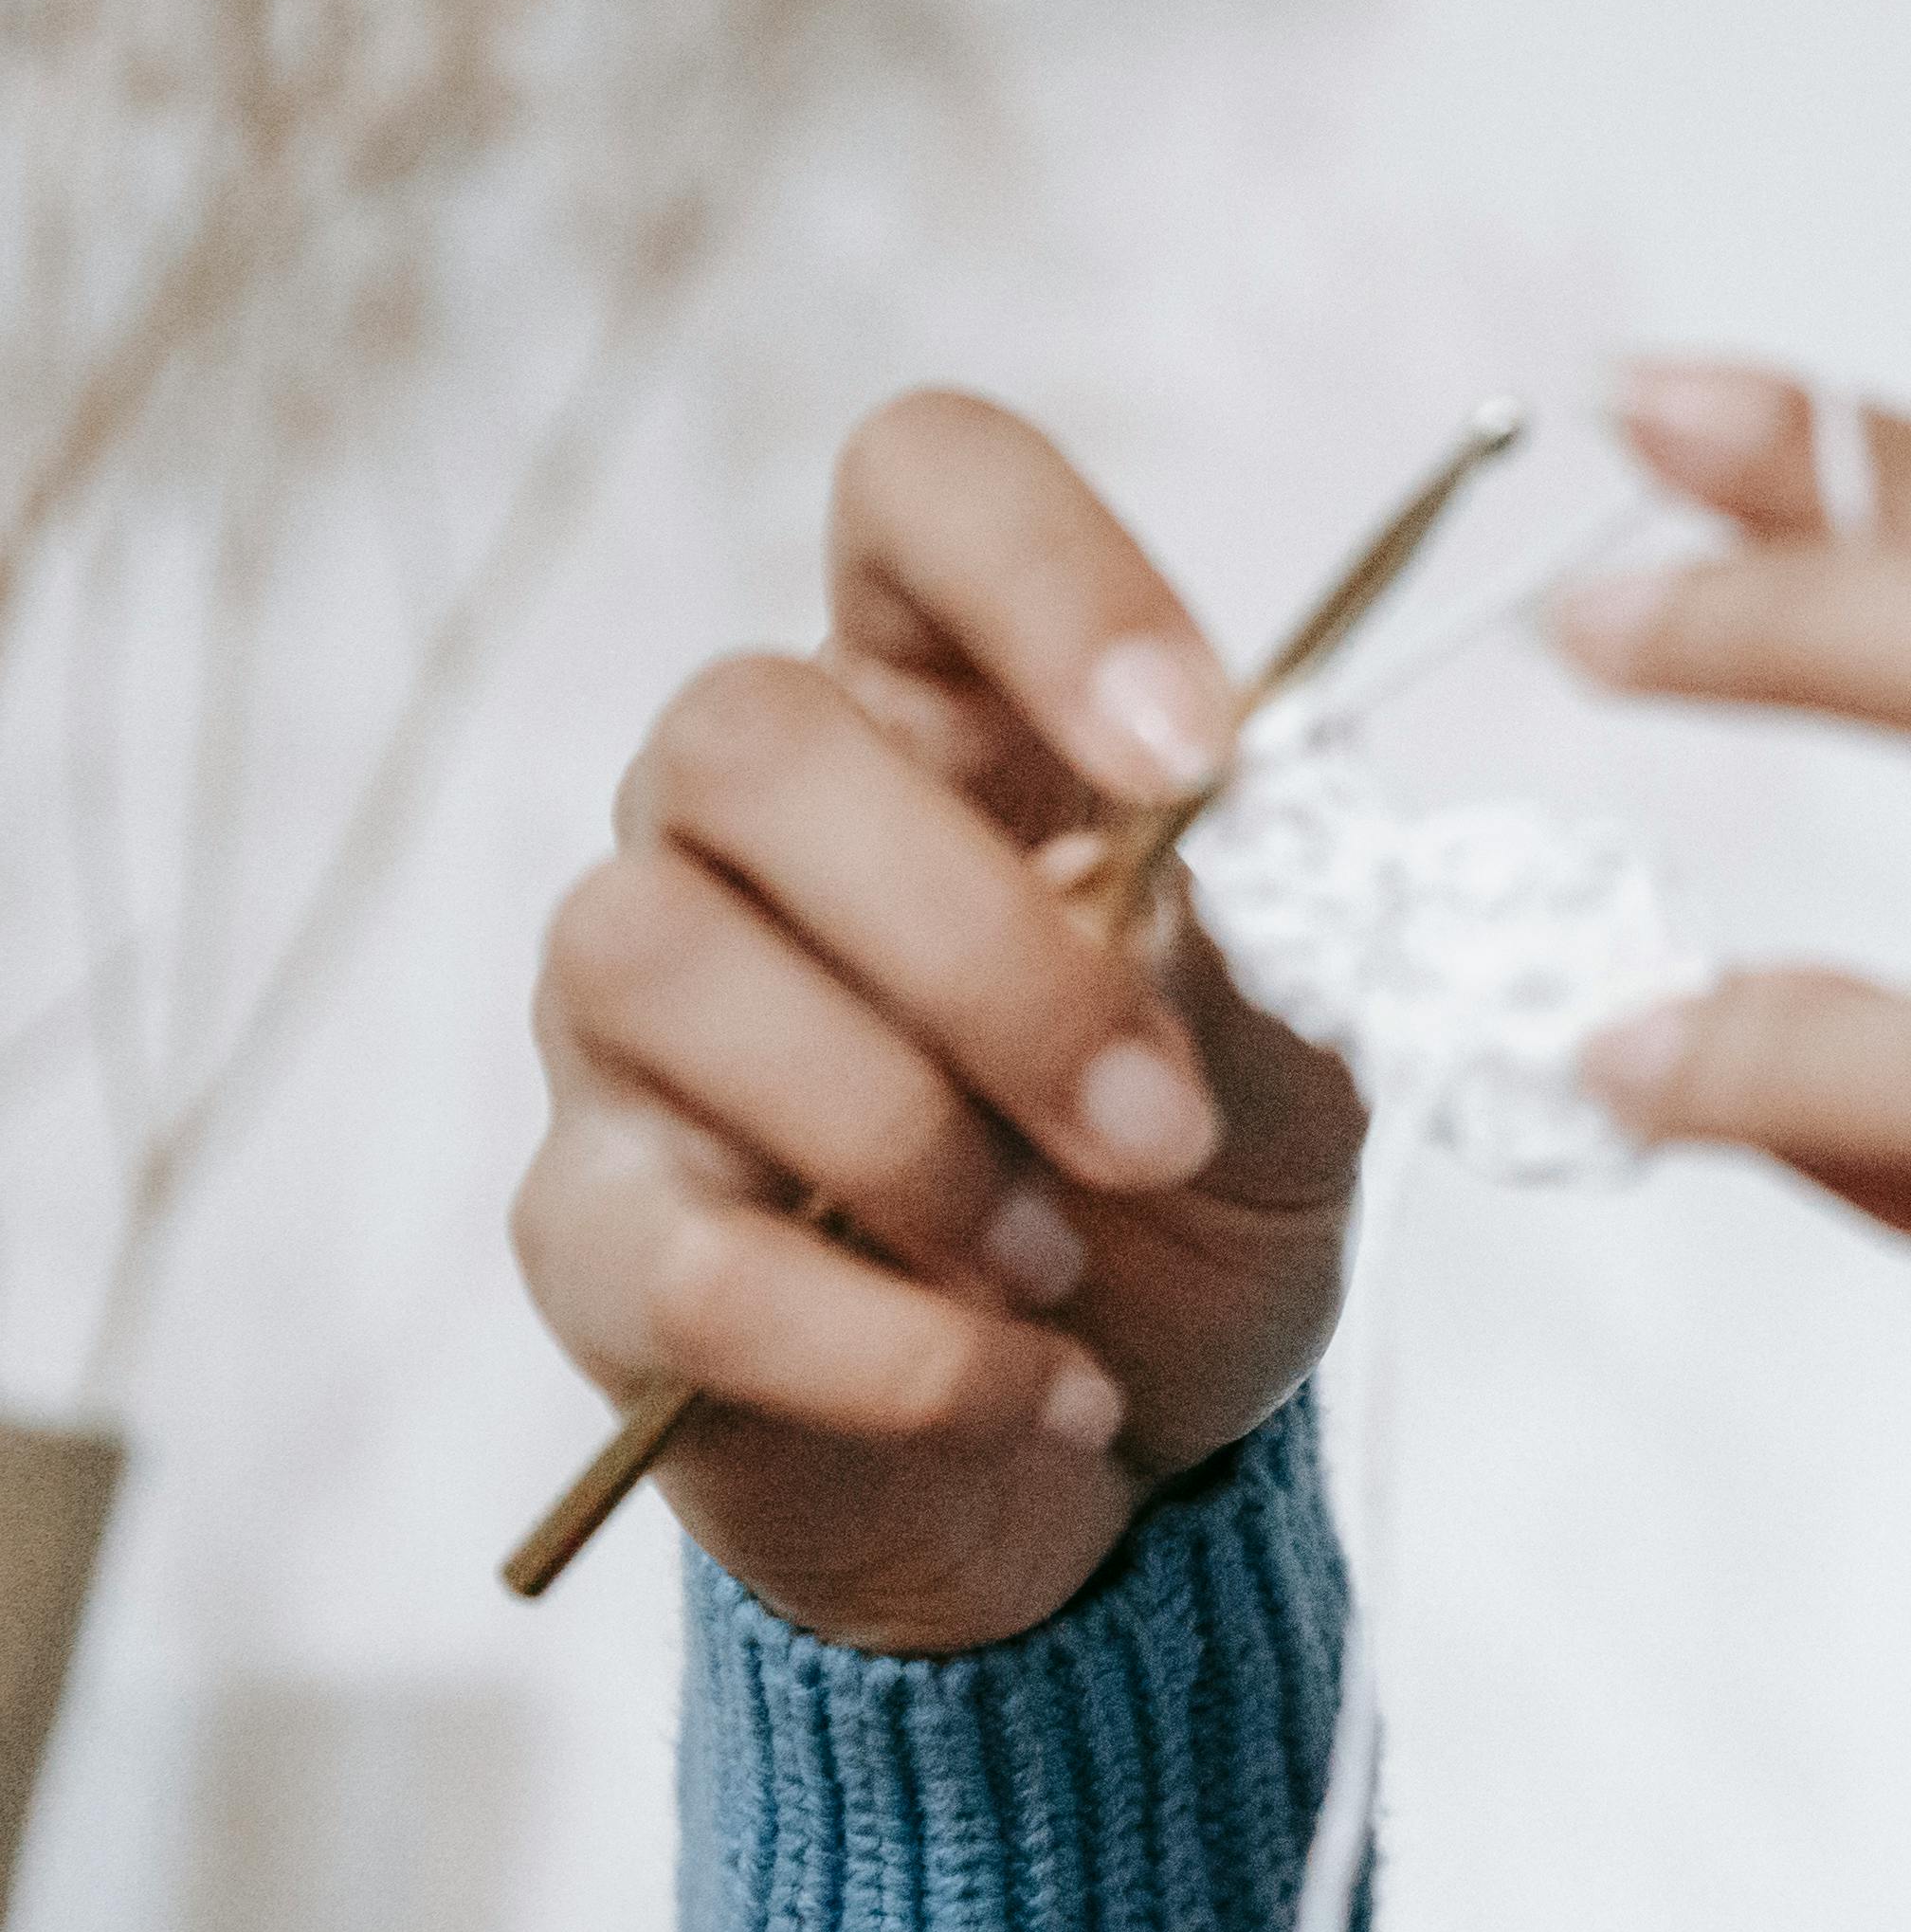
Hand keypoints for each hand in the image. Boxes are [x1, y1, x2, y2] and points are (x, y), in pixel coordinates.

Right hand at [510, 392, 1365, 1653]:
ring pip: (655, 955)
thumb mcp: (1301, 1057)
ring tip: (1064, 1254)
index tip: (1200, 748)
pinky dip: (884, 1340)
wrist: (1126, 1442)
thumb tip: (1239, 836)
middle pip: (748, 736)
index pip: (921, 489)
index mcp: (954, 711)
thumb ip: (1270, 937)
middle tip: (1159, 1123)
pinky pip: (676, 1252)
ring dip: (905, 1130)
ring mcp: (632, 1022)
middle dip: (986, 947)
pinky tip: (1035, 1382)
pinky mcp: (588, 1231)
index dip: (1045, 575)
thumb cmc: (1199, 1176)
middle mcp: (751, 824)